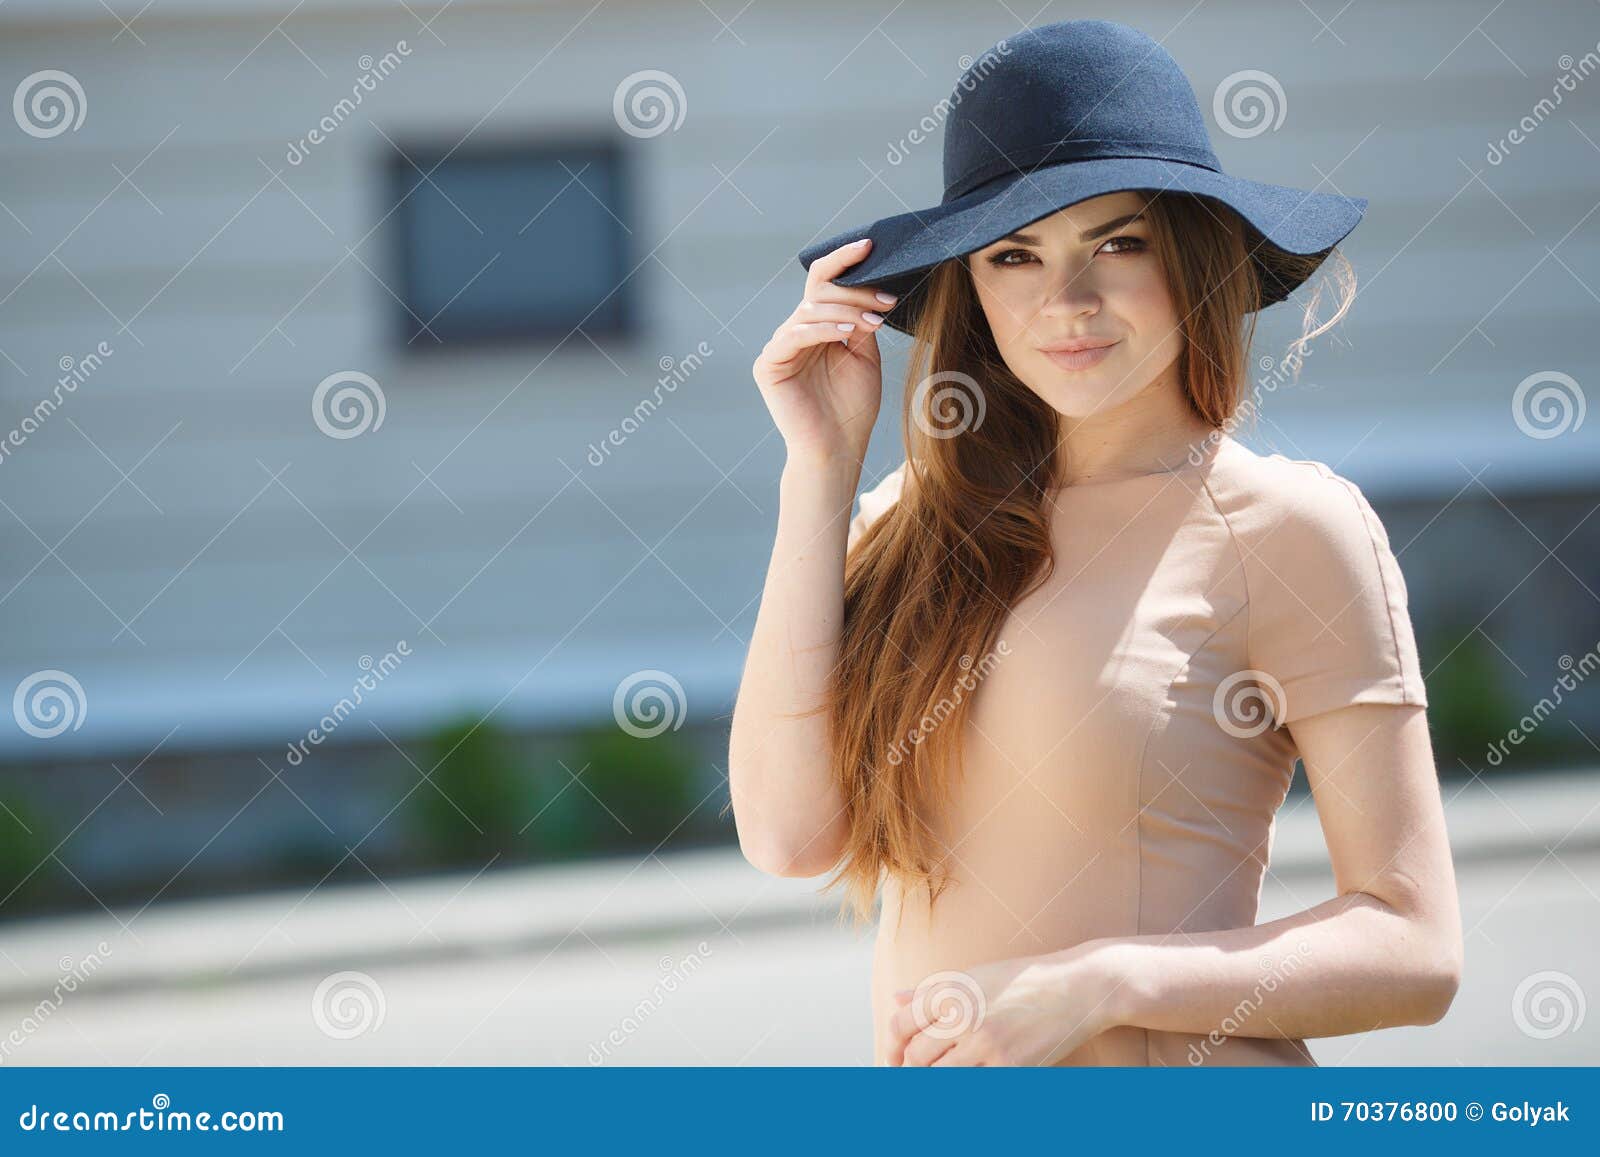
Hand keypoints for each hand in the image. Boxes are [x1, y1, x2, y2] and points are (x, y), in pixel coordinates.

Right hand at [752, 237, 895, 466]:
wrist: (837, 450)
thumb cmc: (852, 408)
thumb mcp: (864, 355)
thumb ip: (860, 321)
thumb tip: (869, 286)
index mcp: (816, 327)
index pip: (825, 282)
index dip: (844, 260)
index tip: (872, 246)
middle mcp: (795, 331)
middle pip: (820, 291)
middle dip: (856, 291)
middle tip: (887, 301)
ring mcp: (779, 347)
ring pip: (810, 309)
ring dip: (846, 310)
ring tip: (874, 321)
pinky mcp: (769, 365)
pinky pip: (794, 334)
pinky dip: (822, 329)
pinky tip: (846, 333)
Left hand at [885, 948, 1117, 1066]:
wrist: (1077, 986)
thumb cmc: (1026, 980)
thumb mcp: (976, 974)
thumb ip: (934, 989)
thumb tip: (897, 1000)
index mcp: (951, 989)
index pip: (901, 1024)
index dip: (891, 1047)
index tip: (894, 1061)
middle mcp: (962, 1015)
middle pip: (916, 1056)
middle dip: (909, 1072)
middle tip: (911, 1081)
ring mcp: (985, 1043)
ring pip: (939, 1077)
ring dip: (932, 1085)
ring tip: (935, 1085)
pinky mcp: (1008, 1066)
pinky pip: (973, 1087)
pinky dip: (965, 1088)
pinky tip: (969, 1082)